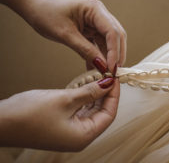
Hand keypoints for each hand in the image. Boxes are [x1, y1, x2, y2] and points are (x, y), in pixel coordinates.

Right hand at [0, 78, 118, 151]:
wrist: (1, 122)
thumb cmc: (28, 115)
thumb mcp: (65, 100)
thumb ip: (89, 92)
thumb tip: (108, 83)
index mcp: (83, 136)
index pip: (109, 114)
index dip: (113, 95)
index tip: (114, 78)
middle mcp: (80, 137)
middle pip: (101, 113)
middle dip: (105, 93)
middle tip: (107, 75)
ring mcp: (71, 132)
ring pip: (91, 111)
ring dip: (95, 94)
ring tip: (98, 77)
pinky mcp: (63, 125)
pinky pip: (80, 111)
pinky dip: (85, 98)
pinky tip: (86, 86)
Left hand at [22, 0, 126, 71]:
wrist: (34, 8)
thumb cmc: (46, 15)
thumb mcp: (66, 35)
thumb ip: (86, 50)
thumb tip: (102, 66)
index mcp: (95, 8)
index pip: (112, 32)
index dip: (114, 51)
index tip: (111, 68)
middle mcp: (99, 13)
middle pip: (117, 36)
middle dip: (117, 54)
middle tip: (113, 72)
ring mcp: (97, 20)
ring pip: (110, 41)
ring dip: (109, 57)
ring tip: (105, 73)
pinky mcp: (92, 28)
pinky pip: (100, 43)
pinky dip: (99, 55)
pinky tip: (96, 68)